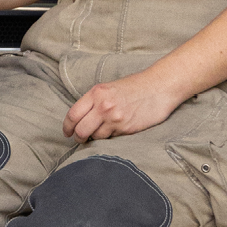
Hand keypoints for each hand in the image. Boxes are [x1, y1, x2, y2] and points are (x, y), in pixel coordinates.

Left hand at [62, 72, 183, 141]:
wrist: (159, 87)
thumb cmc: (134, 87)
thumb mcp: (108, 89)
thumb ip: (94, 102)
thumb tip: (80, 119)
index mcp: (96, 93)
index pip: (73, 115)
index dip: (67, 127)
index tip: (67, 133)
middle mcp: (103, 106)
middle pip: (81, 130)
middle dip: (78, 138)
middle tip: (80, 139)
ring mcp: (115, 118)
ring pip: (96, 137)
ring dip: (96, 138)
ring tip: (102, 132)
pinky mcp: (126, 128)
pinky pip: (111, 139)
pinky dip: (111, 138)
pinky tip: (117, 130)